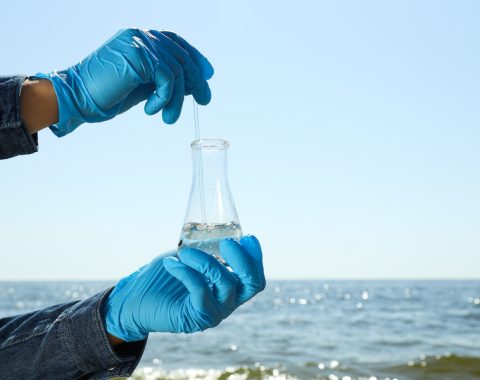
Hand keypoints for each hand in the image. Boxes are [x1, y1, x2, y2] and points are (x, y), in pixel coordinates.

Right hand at [34, 28, 213, 136]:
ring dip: (177, 99)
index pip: (176, 43)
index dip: (195, 57)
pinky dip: (164, 97)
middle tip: (204, 100)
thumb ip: (164, 79)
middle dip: (196, 81)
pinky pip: (166, 78)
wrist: (77, 98)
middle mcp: (141, 36)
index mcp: (140, 39)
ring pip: (176, 69)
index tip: (207, 75)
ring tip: (169, 118)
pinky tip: (152, 110)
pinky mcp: (137, 56)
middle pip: (181, 55)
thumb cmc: (107, 94)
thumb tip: (192, 83)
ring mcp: (138, 43)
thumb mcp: (143, 85)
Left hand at [103, 235, 265, 341]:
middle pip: (252, 284)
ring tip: (185, 252)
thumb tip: (219, 231)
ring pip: (225, 283)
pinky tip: (171, 263)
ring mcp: (215, 312)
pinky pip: (200, 290)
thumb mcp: (189, 255)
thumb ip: (206, 247)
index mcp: (229, 287)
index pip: (254, 276)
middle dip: (243, 260)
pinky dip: (187, 272)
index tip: (247, 236)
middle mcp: (227, 302)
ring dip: (206, 261)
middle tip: (227, 243)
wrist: (133, 300)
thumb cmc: (163, 275)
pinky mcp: (197, 318)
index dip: (255, 257)